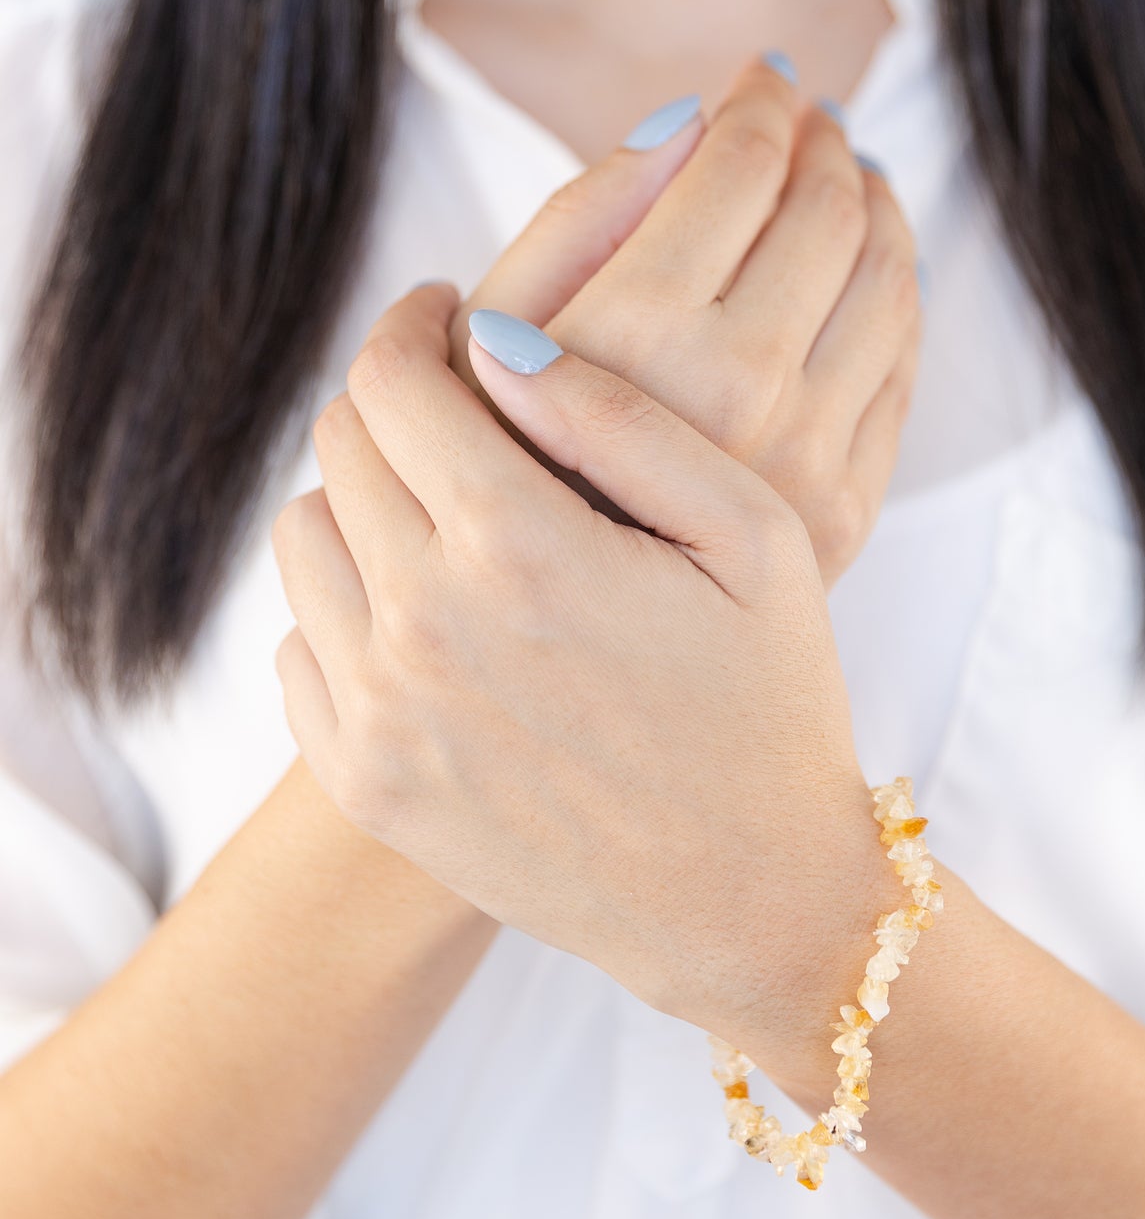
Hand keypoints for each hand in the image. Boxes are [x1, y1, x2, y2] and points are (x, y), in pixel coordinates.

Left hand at [272, 286, 889, 1054]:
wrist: (750, 902)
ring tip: (451, 515)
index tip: (448, 317)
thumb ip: (617, 416)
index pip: (392, 379)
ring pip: (304, 535)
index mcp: (519, 547)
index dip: (415, 323)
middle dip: (399, 402)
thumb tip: (495, 340)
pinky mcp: (365, 783)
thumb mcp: (750, 533)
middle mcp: (424, 626)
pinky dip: (349, 608)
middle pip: (340, 444)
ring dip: (364, 500)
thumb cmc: (771, 704)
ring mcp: (380, 715)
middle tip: (463, 410)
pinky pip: (299, 643)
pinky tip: (436, 620)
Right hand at [453, 57, 921, 582]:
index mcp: (635, 334)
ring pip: (887, 279)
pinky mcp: (848, 510)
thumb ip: (582, 217)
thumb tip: (687, 117)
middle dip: (823, 142)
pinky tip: (865, 271)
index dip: (758, 102)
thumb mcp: (492, 334)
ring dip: (876, 207)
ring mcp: (806, 457)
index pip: (740, 163)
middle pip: (831, 208)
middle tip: (810, 119)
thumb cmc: (494, 474)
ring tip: (848, 179)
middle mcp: (736, 389)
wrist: (552, 649)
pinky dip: (896, 295)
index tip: (760, 79)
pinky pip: (903, 365)